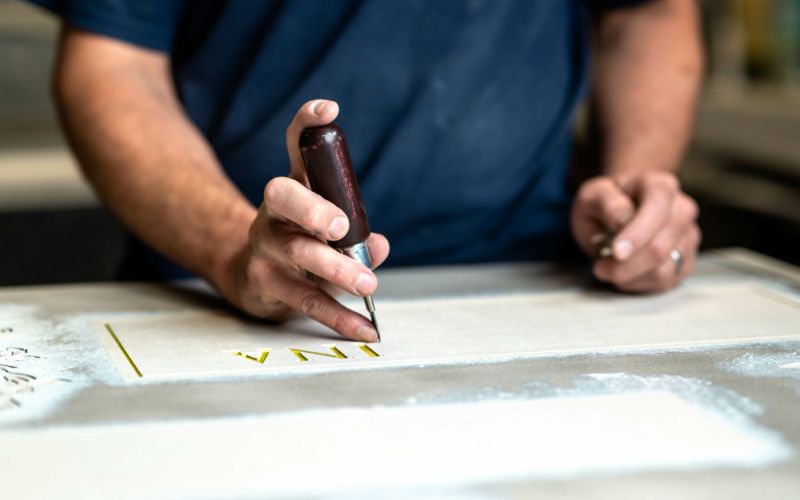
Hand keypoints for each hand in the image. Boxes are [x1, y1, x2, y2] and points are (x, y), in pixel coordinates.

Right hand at [219, 100, 389, 340]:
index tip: (328, 110)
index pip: (295, 147)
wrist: (249, 273)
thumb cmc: (299, 238)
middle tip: (342, 227)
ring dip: (335, 271)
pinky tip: (365, 328)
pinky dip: (339, 318)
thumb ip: (356, 227)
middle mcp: (273, 213)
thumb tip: (380, 246)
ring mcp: (265, 248)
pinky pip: (306, 301)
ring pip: (297, 255)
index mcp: (292, 187)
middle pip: (283, 199)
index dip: (306, 124)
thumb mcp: (324, 220)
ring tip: (367, 283)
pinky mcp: (266, 285)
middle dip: (313, 209)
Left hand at [570, 171, 699, 292]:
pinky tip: (624, 274)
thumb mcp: (594, 195)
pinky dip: (639, 284)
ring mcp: (688, 236)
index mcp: (661, 186)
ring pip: (663, 271)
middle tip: (600, 267)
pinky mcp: (687, 260)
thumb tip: (622, 221)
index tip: (616, 253)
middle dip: (625, 265)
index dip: (637, 235)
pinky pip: (665, 282)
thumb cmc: (606, 202)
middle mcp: (682, 210)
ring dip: (629, 277)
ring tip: (609, 269)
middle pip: (659, 247)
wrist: (619, 212)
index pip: (657, 210)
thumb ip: (608, 204)